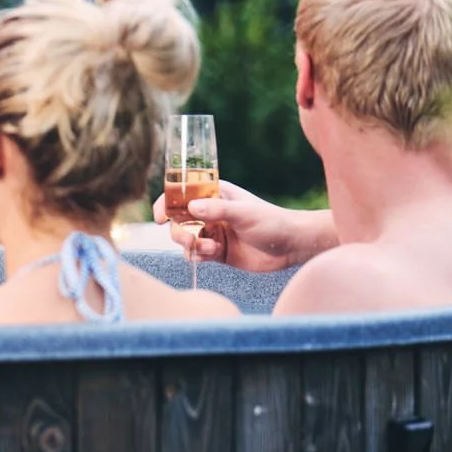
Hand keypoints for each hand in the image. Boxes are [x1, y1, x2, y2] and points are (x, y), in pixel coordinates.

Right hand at [151, 179, 331, 272]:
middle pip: (178, 220)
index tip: (159, 217)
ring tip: (208, 249)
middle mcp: (210, 212)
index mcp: (215, 195)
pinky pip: (196, 254)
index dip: (166, 203)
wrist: (291, 246)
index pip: (182, 194)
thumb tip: (190, 208)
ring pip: (185, 239)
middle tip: (189, 239)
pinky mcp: (217, 251)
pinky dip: (198, 256)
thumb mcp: (244, 213)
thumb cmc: (272, 221)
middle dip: (179, 231)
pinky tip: (212, 254)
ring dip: (190, 245)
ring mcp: (213, 232)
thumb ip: (217, 210)